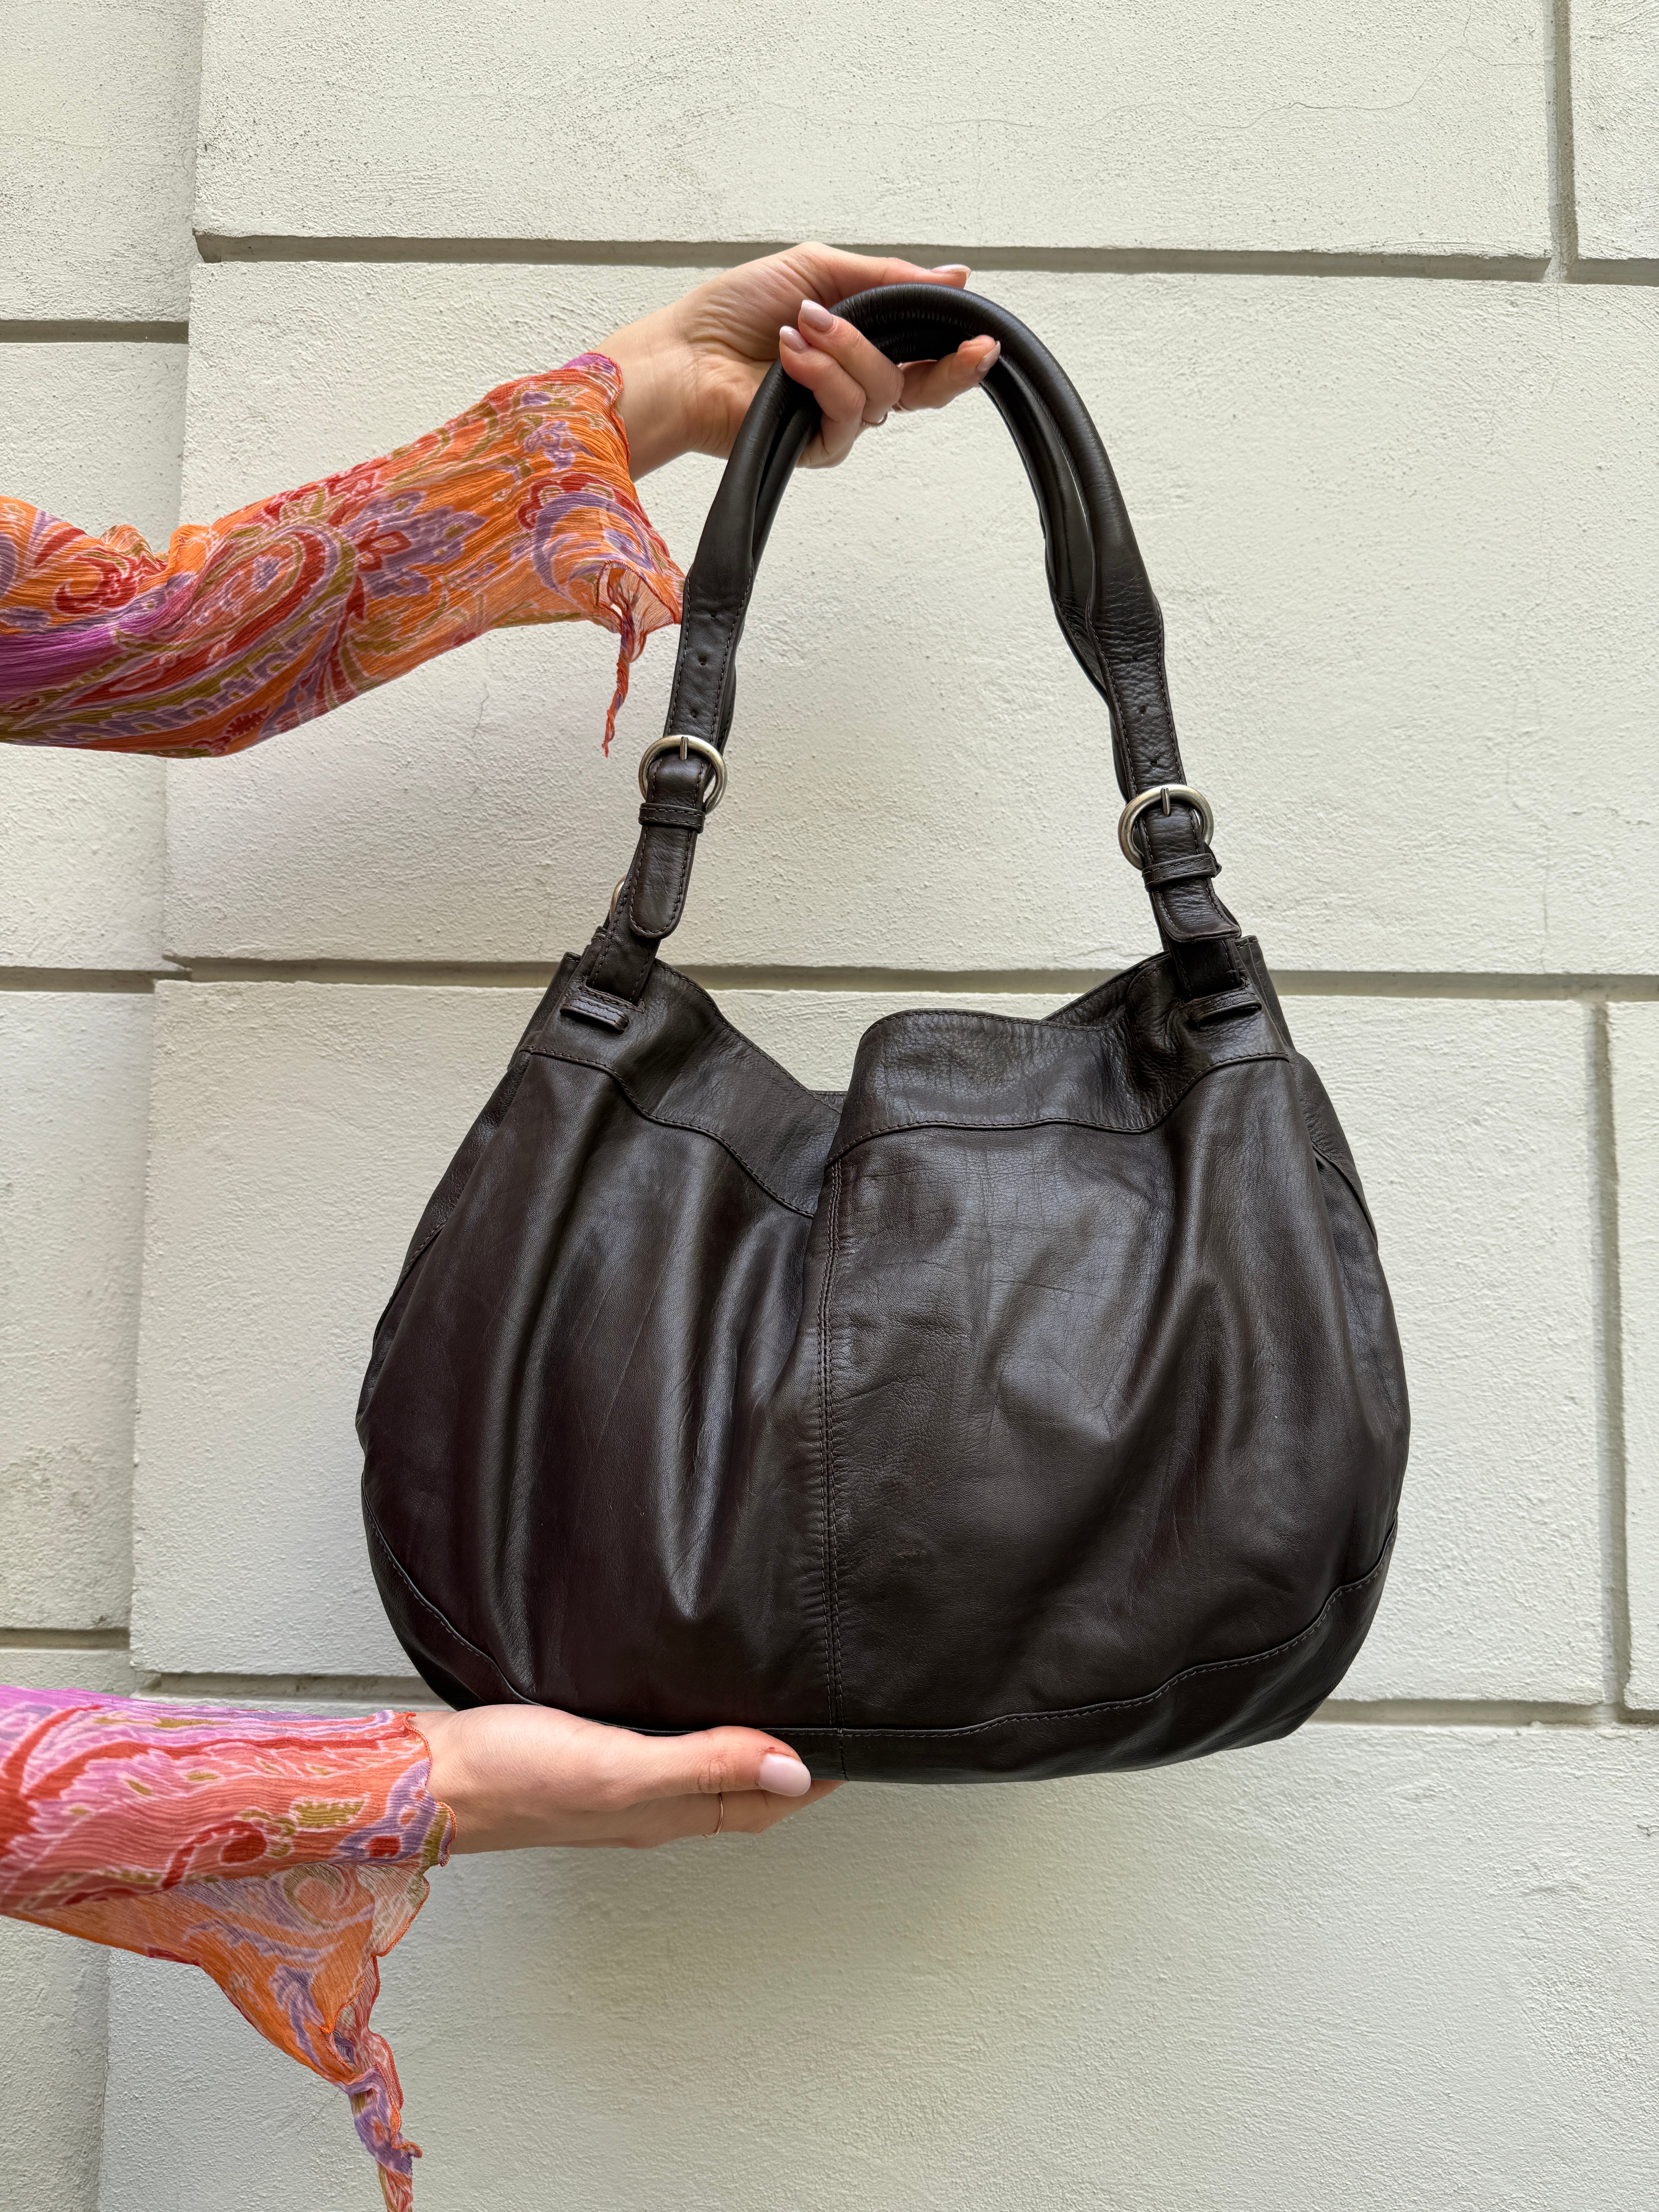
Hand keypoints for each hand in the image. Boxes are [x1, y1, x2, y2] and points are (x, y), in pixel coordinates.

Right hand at [412, 1703, 838, 1851]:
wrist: (425, 1776)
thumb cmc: (511, 1774)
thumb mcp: (619, 1767)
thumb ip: (704, 1765)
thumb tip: (793, 1771)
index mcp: (666, 1812)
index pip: (765, 1802)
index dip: (814, 1777)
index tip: (857, 1741)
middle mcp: (648, 1802)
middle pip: (741, 1791)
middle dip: (789, 1763)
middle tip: (828, 1719)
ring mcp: (615, 1782)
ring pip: (702, 1769)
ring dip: (743, 1745)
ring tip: (775, 1706)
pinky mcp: (584, 1756)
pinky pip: (659, 1748)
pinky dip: (692, 1728)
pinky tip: (685, 1698)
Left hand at [600, 243, 999, 476]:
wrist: (683, 355)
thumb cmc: (733, 312)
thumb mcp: (819, 271)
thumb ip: (888, 279)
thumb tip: (953, 277)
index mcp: (861, 343)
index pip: (926, 355)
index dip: (959, 351)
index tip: (985, 338)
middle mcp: (854, 383)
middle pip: (925, 388)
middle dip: (949, 366)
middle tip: (970, 348)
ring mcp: (836, 417)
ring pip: (883, 394)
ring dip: (849, 352)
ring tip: (803, 327)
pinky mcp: (815, 446)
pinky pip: (848, 416)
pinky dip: (824, 378)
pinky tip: (792, 354)